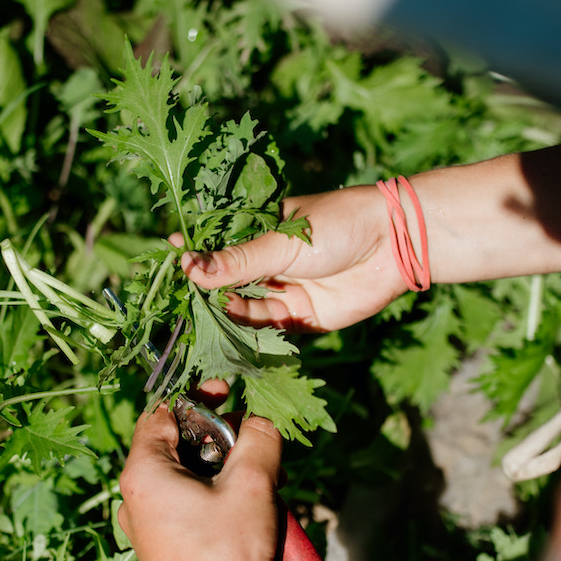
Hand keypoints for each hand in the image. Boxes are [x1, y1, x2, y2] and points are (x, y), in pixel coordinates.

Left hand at [117, 404, 282, 560]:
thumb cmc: (226, 552)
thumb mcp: (252, 484)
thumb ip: (259, 439)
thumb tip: (261, 422)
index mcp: (143, 472)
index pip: (163, 412)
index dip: (198, 396)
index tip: (229, 393)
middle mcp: (135, 498)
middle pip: (178, 445)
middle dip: (222, 439)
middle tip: (256, 445)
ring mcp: (146, 527)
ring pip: (187, 478)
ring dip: (226, 471)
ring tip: (264, 484)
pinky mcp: (163, 550)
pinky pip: (188, 508)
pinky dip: (217, 499)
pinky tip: (251, 513)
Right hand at [177, 185, 405, 331]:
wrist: (392, 245)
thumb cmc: (336, 226)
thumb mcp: (280, 241)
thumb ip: (237, 261)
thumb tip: (187, 266)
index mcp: (259, 231)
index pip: (217, 245)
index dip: (194, 256)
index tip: (168, 260)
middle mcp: (266, 263)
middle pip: (226, 284)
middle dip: (205, 293)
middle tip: (180, 301)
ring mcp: (282, 291)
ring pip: (243, 310)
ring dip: (225, 315)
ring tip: (206, 318)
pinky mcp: (299, 318)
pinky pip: (267, 331)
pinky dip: (249, 335)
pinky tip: (230, 334)